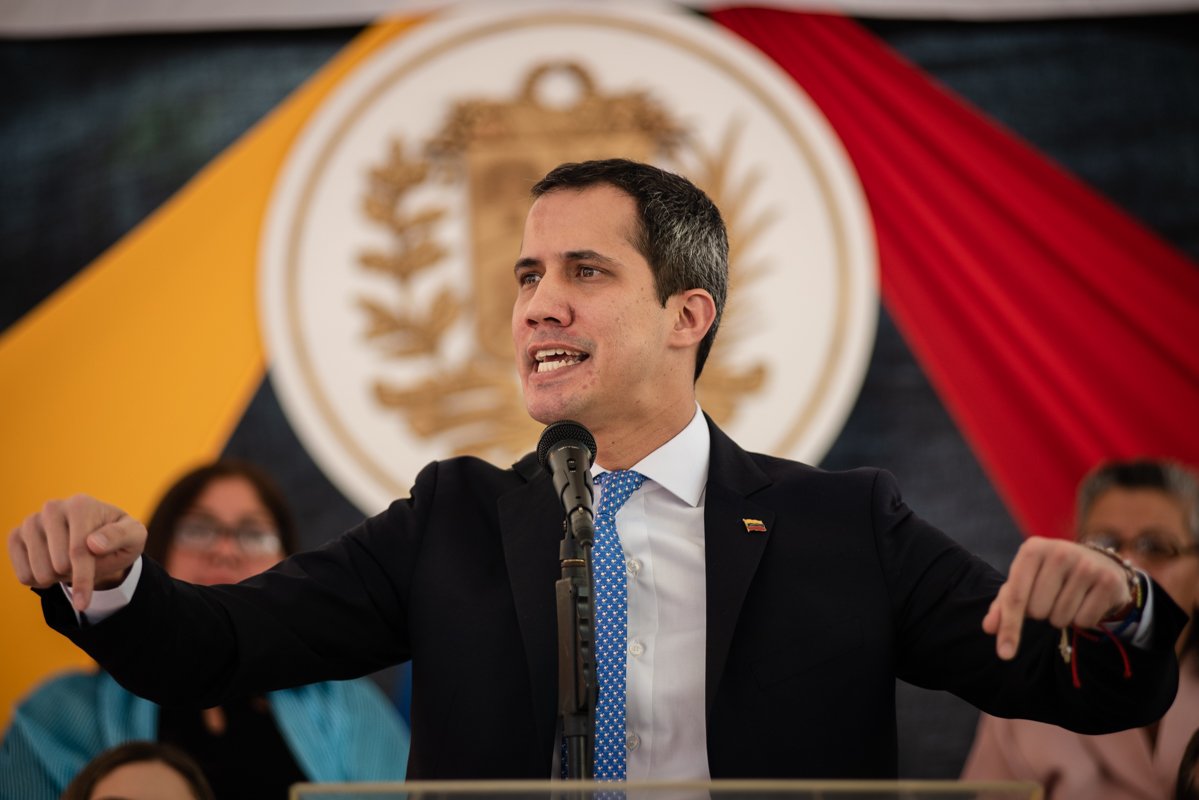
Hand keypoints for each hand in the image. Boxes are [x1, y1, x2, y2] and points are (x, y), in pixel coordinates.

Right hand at [8, 495, 146, 611]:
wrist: (97, 538)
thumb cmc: (118, 537)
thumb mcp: (133, 536)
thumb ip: (120, 536)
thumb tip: (94, 544)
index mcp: (81, 505)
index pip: (78, 551)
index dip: (83, 579)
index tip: (84, 603)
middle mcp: (52, 508)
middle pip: (57, 564)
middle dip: (73, 575)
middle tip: (85, 565)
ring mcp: (32, 522)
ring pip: (38, 571)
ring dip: (57, 579)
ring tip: (69, 564)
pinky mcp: (16, 536)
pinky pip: (23, 574)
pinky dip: (38, 581)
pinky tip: (51, 568)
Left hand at [982, 536, 1131, 659]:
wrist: (1099, 563)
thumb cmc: (1051, 576)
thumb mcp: (1025, 582)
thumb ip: (1004, 604)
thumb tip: (989, 628)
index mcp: (1032, 549)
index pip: (1015, 597)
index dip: (1009, 627)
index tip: (1004, 654)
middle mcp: (1059, 552)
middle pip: (1037, 611)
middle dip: (1041, 612)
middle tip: (1052, 596)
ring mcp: (1086, 565)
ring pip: (1060, 618)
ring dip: (1061, 617)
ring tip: (1070, 597)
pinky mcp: (1108, 581)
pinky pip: (1085, 621)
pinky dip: (1082, 619)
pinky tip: (1087, 601)